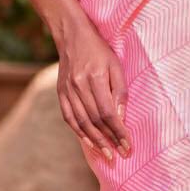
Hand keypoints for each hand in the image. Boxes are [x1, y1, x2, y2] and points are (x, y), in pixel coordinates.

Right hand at [57, 19, 130, 162]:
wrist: (72, 35)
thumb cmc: (99, 50)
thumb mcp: (116, 66)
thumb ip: (120, 92)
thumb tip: (121, 119)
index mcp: (95, 77)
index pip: (108, 113)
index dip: (119, 131)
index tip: (128, 145)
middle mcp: (79, 85)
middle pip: (95, 120)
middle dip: (109, 140)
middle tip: (120, 154)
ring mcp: (67, 90)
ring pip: (81, 122)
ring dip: (95, 141)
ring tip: (107, 155)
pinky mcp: (60, 93)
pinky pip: (69, 118)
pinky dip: (79, 133)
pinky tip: (89, 143)